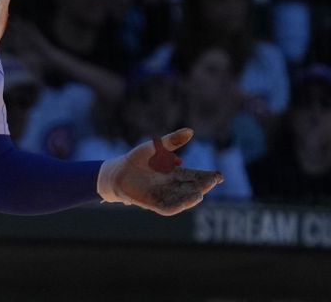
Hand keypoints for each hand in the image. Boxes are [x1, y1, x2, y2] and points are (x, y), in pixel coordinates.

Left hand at [97, 128, 222, 215]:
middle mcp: (173, 187)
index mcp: (176, 174)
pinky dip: (178, 205)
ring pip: (182, 200)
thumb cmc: (137, 159)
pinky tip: (183, 202)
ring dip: (192, 198)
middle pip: (192, 188)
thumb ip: (172, 141)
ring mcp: (164, 196)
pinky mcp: (153, 203)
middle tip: (213, 180)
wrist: (117, 171)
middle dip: (204, 186)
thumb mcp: (156, 148)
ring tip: (201, 193)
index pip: (196, 177)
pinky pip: (168, 207)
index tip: (219, 176)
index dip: (208, 178)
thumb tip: (191, 131)